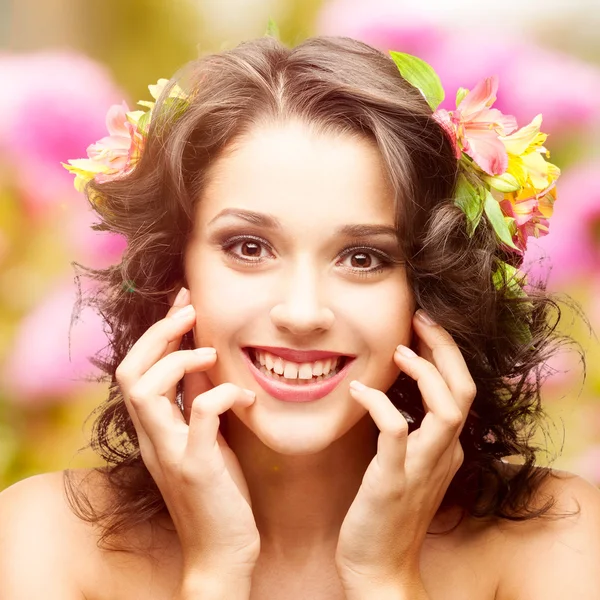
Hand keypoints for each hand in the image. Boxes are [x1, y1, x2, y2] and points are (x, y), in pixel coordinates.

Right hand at [115, 288, 260, 580]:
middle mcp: (153, 437)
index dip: (158, 331)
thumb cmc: (218, 491)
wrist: (222, 551)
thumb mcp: (206, 436)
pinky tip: (248, 398)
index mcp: (154, 427)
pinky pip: (199, 417)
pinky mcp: (196, 468)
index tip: (183, 301)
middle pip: (130, 371)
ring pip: (146, 391)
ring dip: (179, 361)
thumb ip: (199, 398)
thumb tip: (204, 357)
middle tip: (190, 311)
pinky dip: (222, 396)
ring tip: (213, 353)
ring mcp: (171, 452)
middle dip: (159, 334)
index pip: (137, 368)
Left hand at [335, 310, 475, 591]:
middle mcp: (445, 453)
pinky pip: (395, 431)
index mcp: (447, 446)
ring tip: (400, 350)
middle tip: (422, 317)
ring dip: (426, 373)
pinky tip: (357, 390)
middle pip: (464, 389)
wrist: (378, 564)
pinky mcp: (394, 479)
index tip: (421, 326)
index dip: (445, 353)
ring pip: (447, 409)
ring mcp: (423, 467)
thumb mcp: (407, 463)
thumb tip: (391, 390)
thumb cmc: (387, 509)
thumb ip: (411, 430)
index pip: (461, 388)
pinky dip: (379, 404)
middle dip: (446, 348)